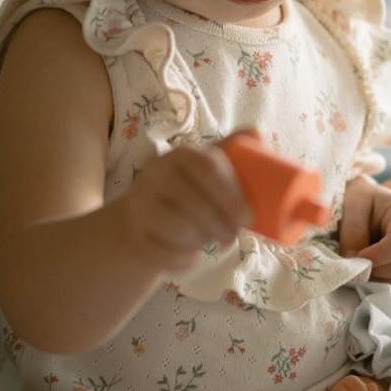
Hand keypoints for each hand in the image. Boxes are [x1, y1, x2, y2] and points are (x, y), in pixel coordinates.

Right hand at [118, 144, 248, 273]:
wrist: (142, 216)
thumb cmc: (187, 191)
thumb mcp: (205, 168)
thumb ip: (231, 150)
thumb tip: (257, 131)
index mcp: (180, 154)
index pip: (207, 167)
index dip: (231, 195)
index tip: (248, 217)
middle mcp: (154, 174)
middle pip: (194, 202)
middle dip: (220, 225)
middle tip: (232, 237)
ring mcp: (139, 204)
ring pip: (178, 228)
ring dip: (201, 240)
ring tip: (210, 240)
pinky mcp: (133, 233)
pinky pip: (163, 252)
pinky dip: (183, 259)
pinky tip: (191, 256)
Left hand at [339, 176, 390, 317]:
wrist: (365, 208)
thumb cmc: (359, 204)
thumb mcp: (352, 206)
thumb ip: (353, 233)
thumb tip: (356, 267)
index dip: (379, 255)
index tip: (358, 256)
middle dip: (377, 273)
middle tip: (355, 270)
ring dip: (383, 290)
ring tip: (361, 281)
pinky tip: (373, 296)